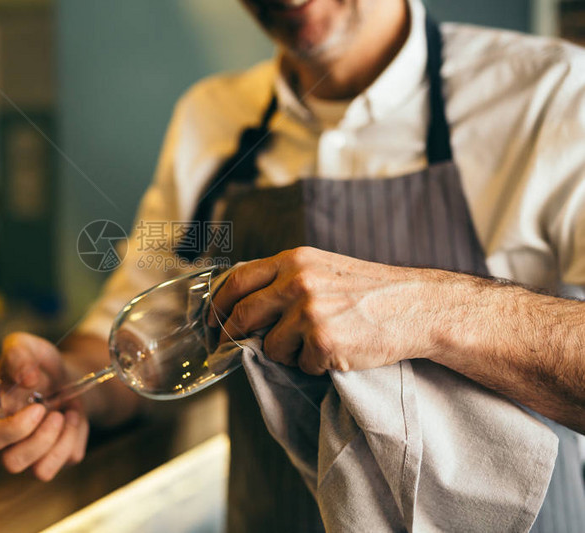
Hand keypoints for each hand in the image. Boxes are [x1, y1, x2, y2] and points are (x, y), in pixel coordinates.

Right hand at [0, 332, 88, 480]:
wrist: (64, 374)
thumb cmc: (37, 363)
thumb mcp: (25, 345)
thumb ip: (18, 353)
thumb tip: (27, 378)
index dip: (15, 429)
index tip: (38, 408)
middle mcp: (11, 439)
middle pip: (13, 463)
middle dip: (41, 440)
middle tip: (56, 414)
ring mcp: (33, 451)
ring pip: (41, 471)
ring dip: (61, 441)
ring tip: (67, 414)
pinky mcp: (57, 454)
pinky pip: (68, 460)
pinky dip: (77, 438)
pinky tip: (74, 417)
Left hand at [208, 247, 445, 374]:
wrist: (415, 306)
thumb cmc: (370, 292)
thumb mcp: (323, 268)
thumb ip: (285, 278)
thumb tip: (243, 303)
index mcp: (294, 260)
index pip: (238, 280)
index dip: (217, 304)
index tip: (210, 320)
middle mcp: (297, 281)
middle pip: (243, 314)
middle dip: (231, 336)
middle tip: (227, 349)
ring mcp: (309, 311)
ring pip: (271, 346)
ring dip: (287, 354)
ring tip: (317, 345)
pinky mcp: (322, 341)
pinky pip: (300, 364)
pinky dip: (314, 366)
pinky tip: (337, 353)